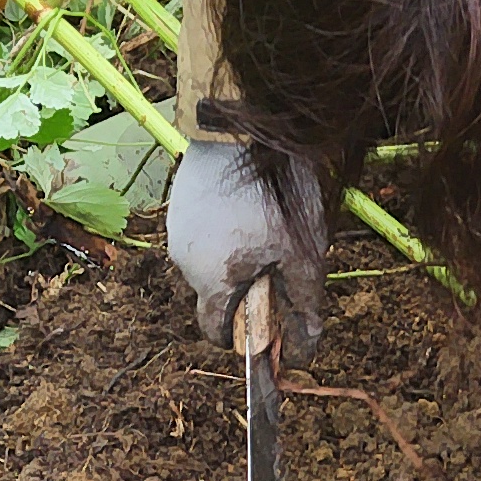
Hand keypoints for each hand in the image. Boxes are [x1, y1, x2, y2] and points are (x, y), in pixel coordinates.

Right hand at [165, 139, 324, 356]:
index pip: (215, 332)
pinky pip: (202, 232)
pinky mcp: (178, 204)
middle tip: (277, 257)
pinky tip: (246, 203)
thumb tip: (302, 351)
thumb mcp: (302, 254)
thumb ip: (302, 304)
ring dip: (234, 255)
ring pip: (209, 261)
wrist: (241, 128)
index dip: (241, 335)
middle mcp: (184, 262)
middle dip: (244, 286)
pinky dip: (223, 229)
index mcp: (211, 282)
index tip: (266, 321)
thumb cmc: (274, 193)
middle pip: (215, 293)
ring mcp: (177, 229)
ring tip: (263, 222)